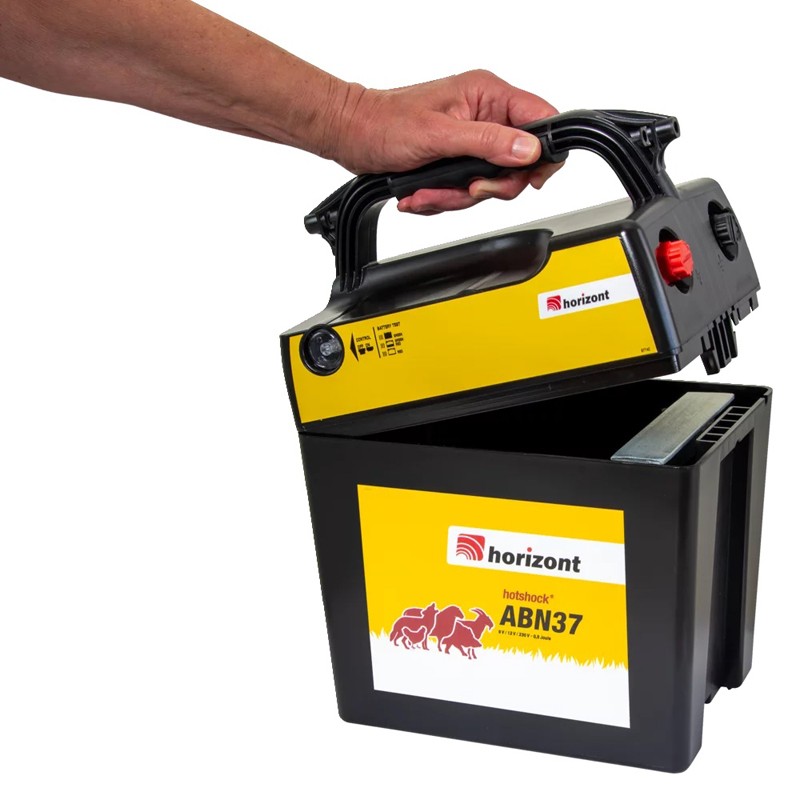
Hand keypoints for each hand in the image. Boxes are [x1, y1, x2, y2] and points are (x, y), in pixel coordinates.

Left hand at [329, 70, 561, 212]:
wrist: (352, 136)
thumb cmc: (386, 123)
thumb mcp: (440, 135)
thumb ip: (487, 142)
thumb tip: (528, 149)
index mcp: (487, 95)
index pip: (540, 119)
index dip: (543, 153)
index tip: (530, 178)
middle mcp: (484, 116)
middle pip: (517, 163)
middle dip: (488, 186)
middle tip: (467, 189)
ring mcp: (471, 141)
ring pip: (489, 183)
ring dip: (456, 196)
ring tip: (428, 191)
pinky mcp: (456, 161)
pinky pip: (465, 191)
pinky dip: (443, 198)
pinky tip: (422, 192)